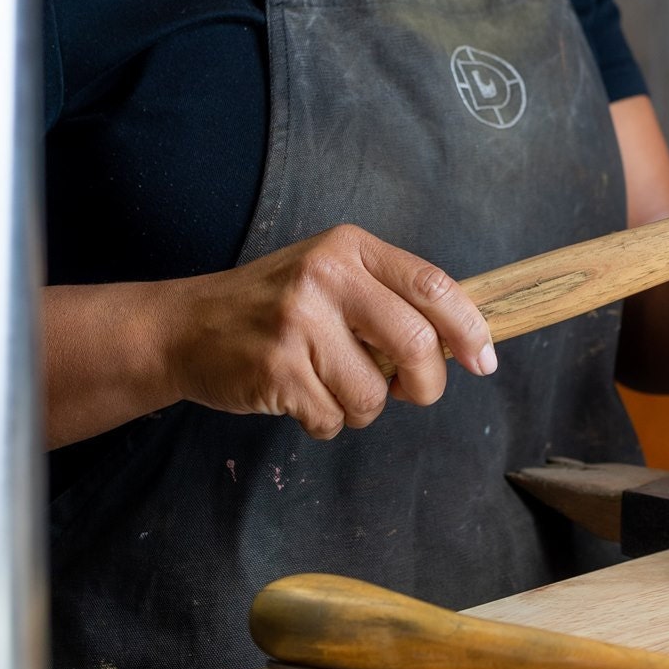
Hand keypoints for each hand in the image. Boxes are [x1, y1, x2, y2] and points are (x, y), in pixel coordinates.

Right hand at [162, 224, 495, 439]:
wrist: (185, 327)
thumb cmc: (274, 306)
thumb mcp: (331, 275)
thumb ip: (388, 297)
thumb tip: (460, 341)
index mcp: (348, 247)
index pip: (433, 286)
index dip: (468, 328)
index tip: (483, 359)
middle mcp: (325, 277)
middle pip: (415, 343)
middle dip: (427, 383)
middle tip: (414, 392)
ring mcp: (298, 323)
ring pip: (374, 393)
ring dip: (362, 406)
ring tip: (330, 385)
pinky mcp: (276, 370)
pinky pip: (332, 418)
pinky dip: (325, 421)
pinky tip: (299, 396)